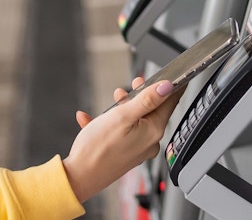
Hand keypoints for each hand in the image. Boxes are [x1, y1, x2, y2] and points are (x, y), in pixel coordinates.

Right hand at [63, 78, 183, 201]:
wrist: (79, 178)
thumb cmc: (98, 148)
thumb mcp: (122, 116)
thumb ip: (147, 100)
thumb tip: (167, 86)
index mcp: (153, 131)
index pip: (170, 102)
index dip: (170, 85)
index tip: (172, 74)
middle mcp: (149, 142)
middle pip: (152, 111)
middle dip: (141, 95)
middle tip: (133, 85)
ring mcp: (137, 149)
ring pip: (135, 120)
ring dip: (124, 108)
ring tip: (114, 100)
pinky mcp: (125, 154)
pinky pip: (120, 132)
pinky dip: (108, 123)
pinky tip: (90, 119)